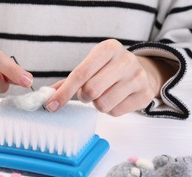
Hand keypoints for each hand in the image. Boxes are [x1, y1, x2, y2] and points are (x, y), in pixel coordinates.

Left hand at [45, 39, 177, 115]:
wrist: (142, 71)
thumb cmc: (109, 69)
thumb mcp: (92, 66)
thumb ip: (70, 80)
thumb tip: (48, 95)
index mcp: (108, 48)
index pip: (80, 74)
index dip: (64, 92)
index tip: (51, 105)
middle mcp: (125, 60)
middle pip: (91, 91)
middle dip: (84, 96)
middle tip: (88, 93)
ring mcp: (137, 77)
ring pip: (103, 104)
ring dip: (98, 104)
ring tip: (104, 94)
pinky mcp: (144, 95)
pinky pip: (116, 112)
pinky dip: (110, 110)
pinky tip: (116, 99)